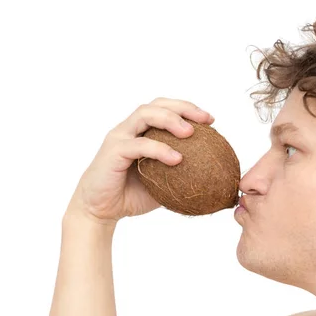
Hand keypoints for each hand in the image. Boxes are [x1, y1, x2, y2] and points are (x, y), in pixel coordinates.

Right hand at [65, 97, 214, 224]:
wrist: (100, 211)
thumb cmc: (131, 196)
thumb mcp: (164, 185)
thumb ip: (182, 175)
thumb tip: (214, 181)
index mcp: (141, 132)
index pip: (164, 109)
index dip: (187, 109)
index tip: (211, 120)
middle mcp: (129, 129)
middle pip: (156, 105)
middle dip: (183, 107)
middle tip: (206, 119)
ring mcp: (119, 137)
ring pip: (145, 115)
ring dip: (170, 119)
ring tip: (190, 133)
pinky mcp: (113, 151)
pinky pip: (139, 145)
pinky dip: (159, 149)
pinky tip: (177, 159)